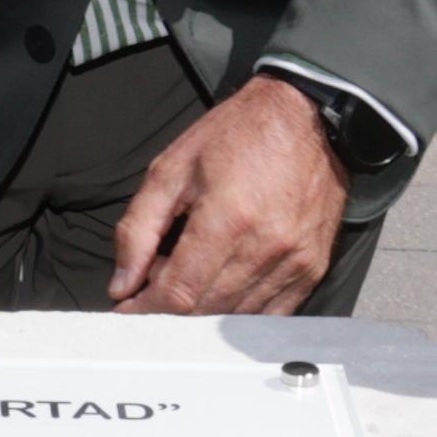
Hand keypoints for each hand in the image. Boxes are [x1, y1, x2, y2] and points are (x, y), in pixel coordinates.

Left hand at [104, 75, 348, 314]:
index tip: (127, 307)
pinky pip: (273, 315)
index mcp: (227, 218)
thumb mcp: (171, 169)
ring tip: (189, 276)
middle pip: (205, 311)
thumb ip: (140, 229)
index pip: (178, 292)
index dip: (145, 309)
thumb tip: (122, 283)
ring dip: (202, 312)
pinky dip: (240, 315)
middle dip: (169, 308)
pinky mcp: (313, 268)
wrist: (307, 118)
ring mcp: (294, 262)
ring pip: (236, 318)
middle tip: (154, 281)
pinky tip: (222, 290)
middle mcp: (265, 247)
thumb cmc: (238, 135)